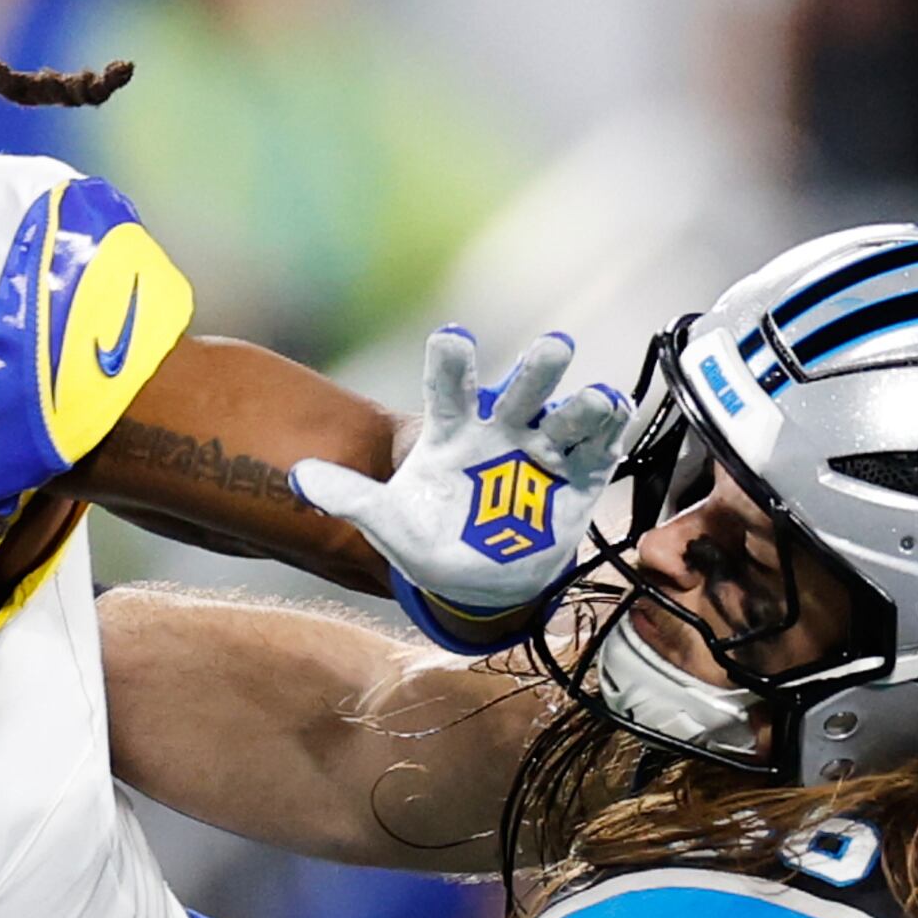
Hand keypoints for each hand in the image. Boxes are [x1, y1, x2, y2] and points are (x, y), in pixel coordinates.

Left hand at [294, 326, 628, 648]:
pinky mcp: (576, 482)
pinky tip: (620, 416)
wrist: (479, 579)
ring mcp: (541, 455)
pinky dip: (610, 434)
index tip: (452, 338)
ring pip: (565, 419)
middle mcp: (501, 433)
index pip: (451, 390)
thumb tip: (297, 478)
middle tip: (555, 347)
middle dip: (538, 371)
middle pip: (520, 392)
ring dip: (583, 405)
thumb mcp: (389, 526)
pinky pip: (597, 453)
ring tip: (597, 398)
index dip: (452, 364)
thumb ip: (351, 499)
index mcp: (454, 433)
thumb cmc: (433, 539)